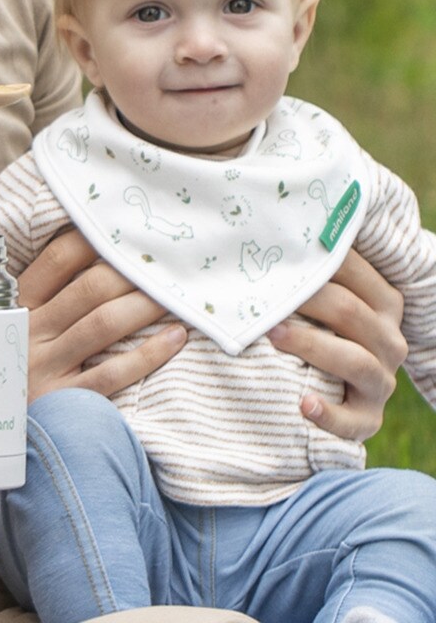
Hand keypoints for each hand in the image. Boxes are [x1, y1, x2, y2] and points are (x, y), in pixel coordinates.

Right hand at [19, 229, 186, 399]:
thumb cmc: (15, 367)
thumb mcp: (15, 326)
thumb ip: (46, 295)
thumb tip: (92, 249)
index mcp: (19, 306)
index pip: (57, 260)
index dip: (94, 240)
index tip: (127, 231)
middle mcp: (31, 332)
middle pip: (89, 290)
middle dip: (132, 273)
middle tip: (165, 264)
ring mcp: (46, 368)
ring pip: (103, 325)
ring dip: (144, 306)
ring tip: (176, 296)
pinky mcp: (64, 402)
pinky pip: (112, 374)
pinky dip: (148, 354)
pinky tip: (175, 338)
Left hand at [269, 248, 405, 440]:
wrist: (330, 387)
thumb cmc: (315, 324)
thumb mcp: (319, 297)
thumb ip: (306, 269)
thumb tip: (268, 228)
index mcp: (383, 304)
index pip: (352, 273)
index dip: (314, 260)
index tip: (273, 250)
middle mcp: (389, 341)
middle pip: (349, 312)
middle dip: (306, 300)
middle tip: (260, 295)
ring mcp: (381, 382)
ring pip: (355, 360)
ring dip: (312, 346)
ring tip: (272, 335)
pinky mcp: (368, 419)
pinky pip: (353, 421)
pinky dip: (329, 413)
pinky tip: (303, 403)